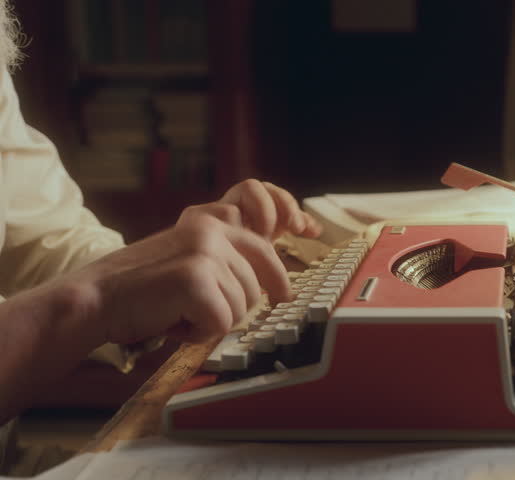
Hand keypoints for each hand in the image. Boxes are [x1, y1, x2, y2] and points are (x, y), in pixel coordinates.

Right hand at [68, 180, 321, 344]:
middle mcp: (212, 232)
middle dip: (227, 309)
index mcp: (211, 223)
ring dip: (209, 321)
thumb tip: (267, 286)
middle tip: (189, 310)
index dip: (277, 277)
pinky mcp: (196, 281)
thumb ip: (223, 262)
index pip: (263, 248)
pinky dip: (197, 333)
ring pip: (240, 309)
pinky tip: (171, 320)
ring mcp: (205, 254)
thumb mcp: (188, 260)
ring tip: (175, 311)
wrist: (95, 298)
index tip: (284, 296)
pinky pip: (221, 324)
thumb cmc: (141, 289)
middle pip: (254, 289)